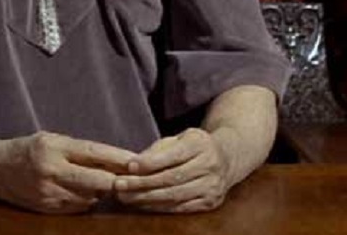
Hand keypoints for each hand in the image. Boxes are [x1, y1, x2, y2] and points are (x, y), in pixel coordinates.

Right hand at [0, 131, 135, 213]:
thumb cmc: (26, 150)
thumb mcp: (51, 140)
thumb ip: (78, 150)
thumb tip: (115, 160)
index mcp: (52, 148)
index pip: (93, 153)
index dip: (118, 158)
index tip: (138, 160)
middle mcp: (51, 171)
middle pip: (96, 181)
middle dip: (116, 180)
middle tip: (130, 178)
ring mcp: (49, 193)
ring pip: (91, 197)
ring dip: (100, 191)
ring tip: (100, 181)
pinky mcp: (48, 209)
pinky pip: (79, 207)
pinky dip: (85, 200)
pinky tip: (81, 191)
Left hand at [113, 127, 231, 212]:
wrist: (227, 158)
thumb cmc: (192, 146)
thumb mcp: (177, 139)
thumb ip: (156, 150)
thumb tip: (133, 165)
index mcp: (200, 143)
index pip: (173, 155)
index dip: (150, 162)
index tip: (129, 166)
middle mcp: (210, 166)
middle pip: (172, 178)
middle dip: (142, 183)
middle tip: (119, 185)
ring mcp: (213, 186)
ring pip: (175, 195)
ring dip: (146, 198)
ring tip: (125, 197)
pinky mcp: (211, 202)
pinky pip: (181, 207)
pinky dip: (159, 206)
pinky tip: (142, 204)